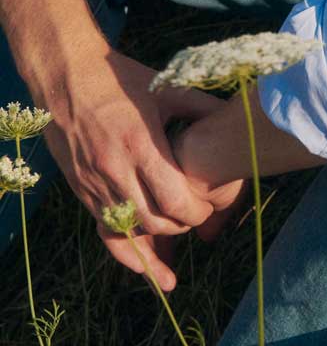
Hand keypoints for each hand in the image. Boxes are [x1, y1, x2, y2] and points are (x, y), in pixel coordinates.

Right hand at [41, 44, 222, 288]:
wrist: (65, 75)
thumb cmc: (121, 79)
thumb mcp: (167, 89)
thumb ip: (204, 109)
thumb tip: (242, 121)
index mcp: (141, 146)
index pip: (177, 203)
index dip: (199, 214)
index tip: (209, 208)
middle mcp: (115, 169)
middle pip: (157, 221)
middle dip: (182, 225)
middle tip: (195, 218)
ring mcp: (94, 181)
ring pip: (132, 231)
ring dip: (158, 241)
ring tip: (176, 256)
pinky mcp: (81, 189)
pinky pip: (106, 231)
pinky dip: (129, 251)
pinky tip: (149, 271)